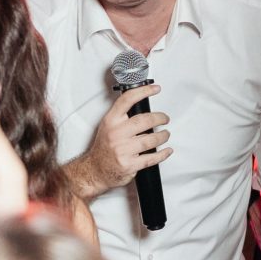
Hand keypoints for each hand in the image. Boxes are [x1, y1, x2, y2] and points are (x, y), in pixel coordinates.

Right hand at [74, 84, 169, 202]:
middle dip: (160, 118)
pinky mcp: (129, 164)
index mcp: (111, 121)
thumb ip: (121, 116)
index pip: (127, 100)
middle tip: (165, 119)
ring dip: (163, 136)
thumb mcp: (107, 126)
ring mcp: (123, 150)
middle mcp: (116, 134)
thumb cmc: (103, 148)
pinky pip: (151, 158)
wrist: (94, 170)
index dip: (143, 91)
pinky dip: (163, 154)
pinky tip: (166, 150)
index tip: (155, 89)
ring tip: (165, 134)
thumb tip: (141, 104)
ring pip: (151, 140)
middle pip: (144, 120)